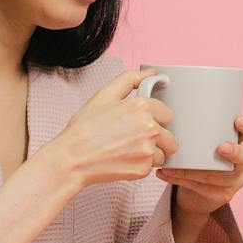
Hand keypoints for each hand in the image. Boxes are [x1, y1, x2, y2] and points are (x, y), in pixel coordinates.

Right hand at [50, 67, 177, 188]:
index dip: (153, 118)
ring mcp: (148, 150)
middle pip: (170, 135)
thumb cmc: (85, 128)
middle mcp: (149, 128)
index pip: (167, 113)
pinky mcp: (143, 169)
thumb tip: (151, 73)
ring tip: (127, 150)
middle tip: (133, 138)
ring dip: (150, 153)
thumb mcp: (104, 95)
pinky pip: (151, 167)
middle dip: (156, 138)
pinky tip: (123, 160)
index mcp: (142, 107)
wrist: (72, 158)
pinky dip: (140, 165)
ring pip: (163, 153)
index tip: (139, 123)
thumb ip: (130, 80)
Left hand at [158, 115, 242, 216]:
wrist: (195, 195)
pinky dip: (180, 179)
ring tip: (170, 164)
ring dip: (193, 170)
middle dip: (235, 151)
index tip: (237, 120)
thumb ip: (191, 130)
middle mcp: (241, 162)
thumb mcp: (197, 143)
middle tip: (222, 147)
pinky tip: (164, 173)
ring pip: (219, 176)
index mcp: (236, 142)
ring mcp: (233, 181)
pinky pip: (201, 187)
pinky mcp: (222, 195)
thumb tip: (163, 106)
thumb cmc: (195, 159)